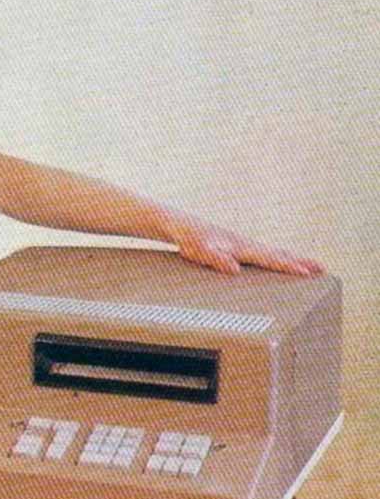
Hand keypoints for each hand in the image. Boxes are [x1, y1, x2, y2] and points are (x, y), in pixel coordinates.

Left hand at [163, 212, 323, 275]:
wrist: (176, 224)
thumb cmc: (187, 238)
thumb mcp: (197, 250)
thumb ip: (215, 259)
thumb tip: (234, 269)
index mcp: (240, 246)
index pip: (269, 258)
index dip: (288, 267)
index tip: (307, 274)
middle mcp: (244, 243)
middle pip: (277, 254)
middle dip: (299, 262)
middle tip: (322, 269)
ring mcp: (241, 243)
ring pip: (272, 252)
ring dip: (291, 259)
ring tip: (309, 266)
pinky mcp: (235, 245)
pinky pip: (262, 253)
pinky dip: (276, 257)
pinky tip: (277, 260)